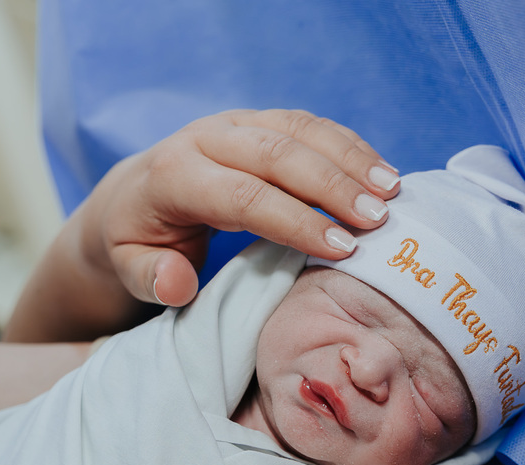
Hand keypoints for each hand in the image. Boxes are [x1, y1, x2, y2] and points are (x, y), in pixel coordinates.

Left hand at [3, 109, 400, 341]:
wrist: (133, 195)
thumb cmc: (139, 243)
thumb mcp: (131, 269)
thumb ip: (151, 280)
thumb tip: (177, 282)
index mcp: (174, 176)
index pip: (243, 195)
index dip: (295, 221)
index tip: (342, 249)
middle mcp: (206, 138)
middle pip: (277, 154)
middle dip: (333, 186)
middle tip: (379, 220)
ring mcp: (235, 123)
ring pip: (299, 130)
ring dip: (350, 159)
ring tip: (393, 193)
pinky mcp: (259, 120)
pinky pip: (308, 124)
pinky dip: (349, 146)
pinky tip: (382, 173)